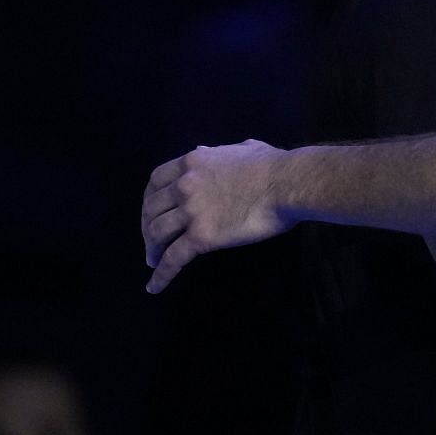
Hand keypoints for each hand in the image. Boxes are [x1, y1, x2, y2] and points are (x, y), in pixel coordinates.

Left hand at [141, 140, 294, 292]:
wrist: (288, 183)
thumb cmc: (274, 165)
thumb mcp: (243, 148)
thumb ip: (220, 151)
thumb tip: (209, 151)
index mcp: (192, 163)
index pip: (156, 181)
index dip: (149, 198)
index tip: (152, 210)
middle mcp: (184, 185)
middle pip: (151, 208)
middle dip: (147, 225)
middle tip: (152, 240)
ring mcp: (192, 211)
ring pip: (156, 233)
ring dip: (151, 249)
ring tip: (153, 262)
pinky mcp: (202, 236)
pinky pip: (173, 258)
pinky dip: (160, 275)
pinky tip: (154, 286)